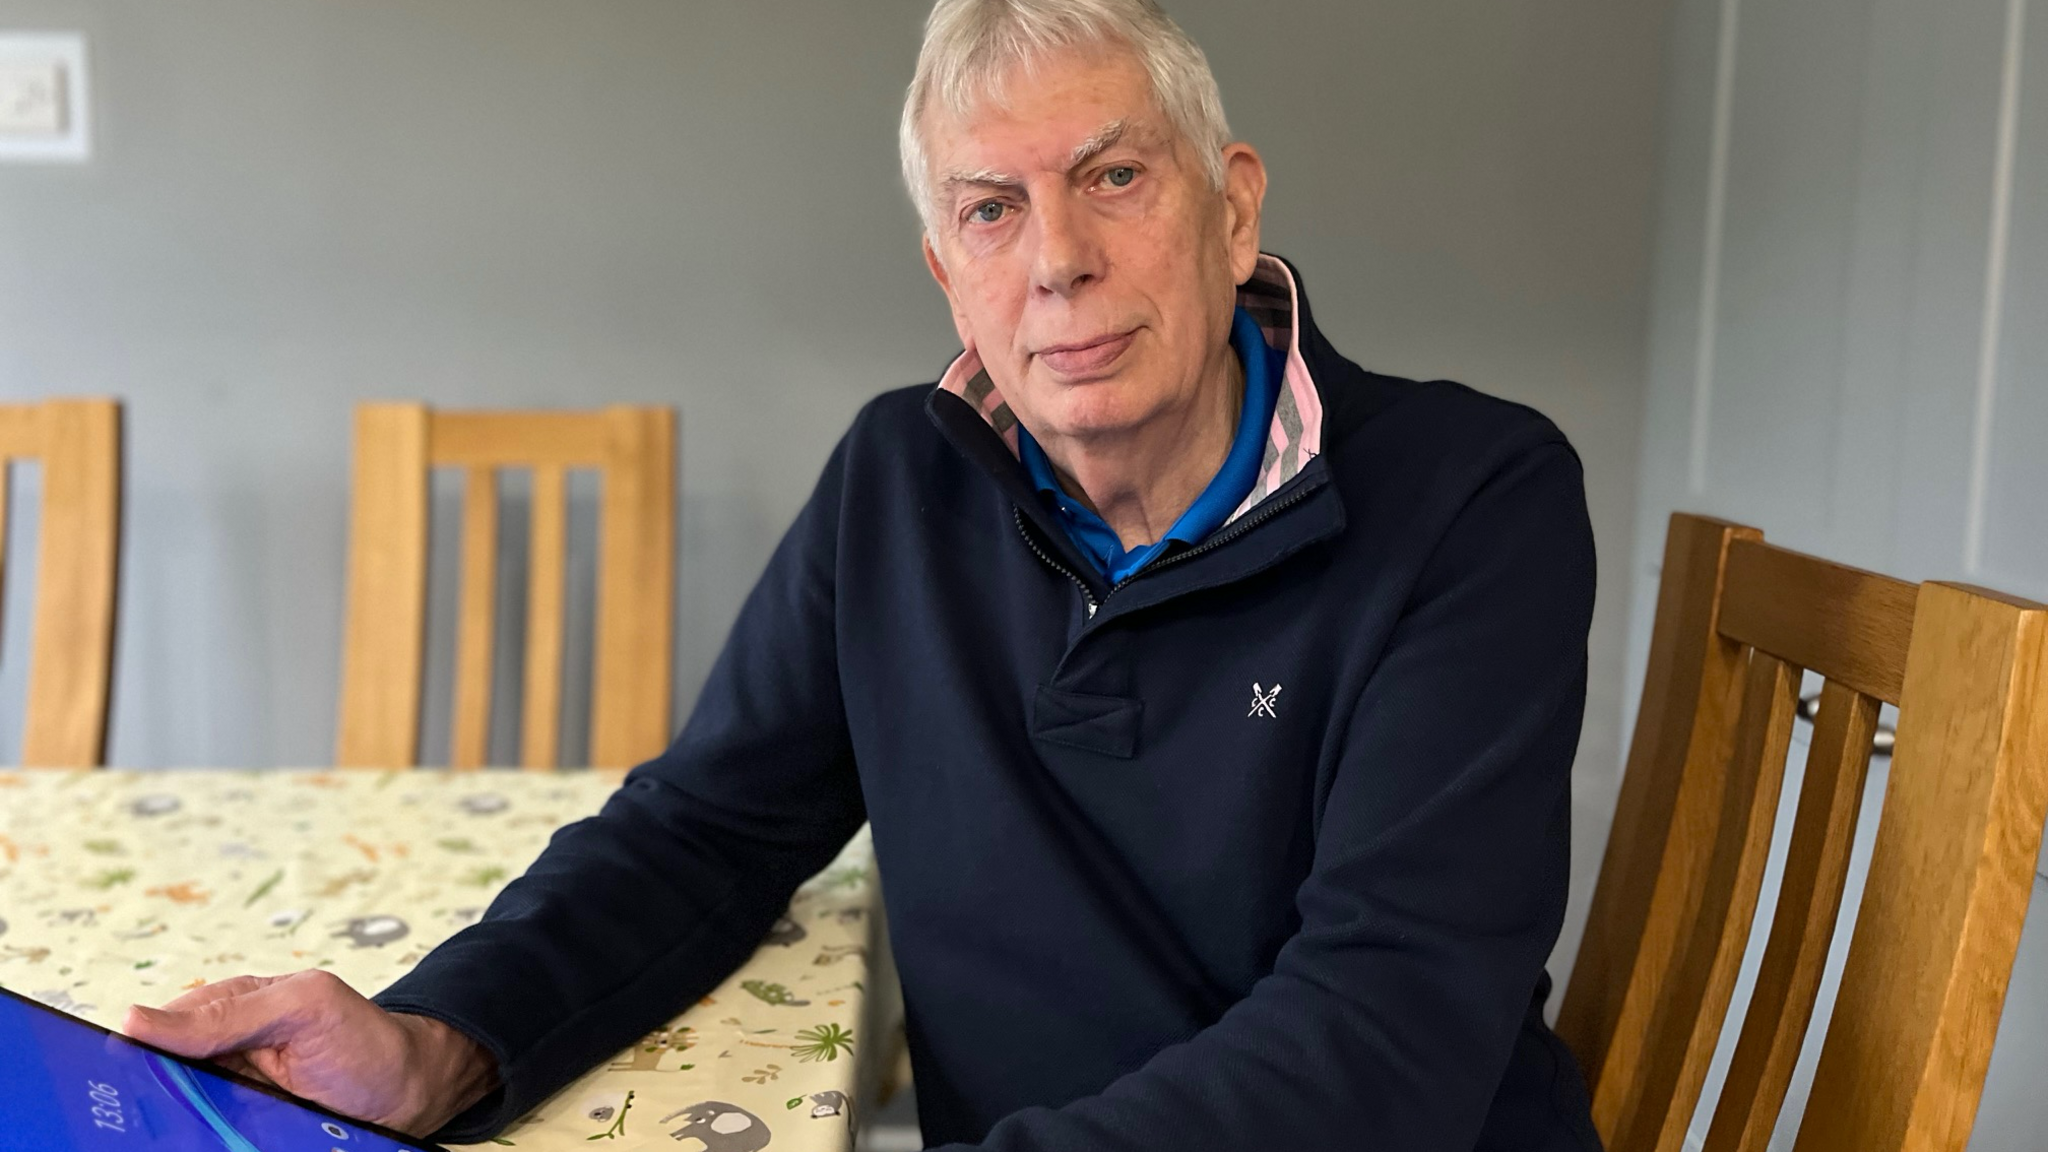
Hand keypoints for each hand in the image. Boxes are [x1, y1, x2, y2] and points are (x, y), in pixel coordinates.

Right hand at [123, 969, 498, 1138]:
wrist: (408, 1091)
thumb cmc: (364, 1039)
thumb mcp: (303, 1008)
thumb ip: (229, 1013)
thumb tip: (137, 1019)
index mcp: (223, 1011)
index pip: (154, 1033)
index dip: (132, 1055)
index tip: (118, 1076)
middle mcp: (218, 1056)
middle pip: (158, 1082)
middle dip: (152, 1098)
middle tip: (152, 1114)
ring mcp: (229, 1098)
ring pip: (178, 1116)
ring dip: (177, 1125)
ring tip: (184, 1130)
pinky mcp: (241, 1130)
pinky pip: (208, 1137)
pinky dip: (204, 1139)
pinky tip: (200, 1141)